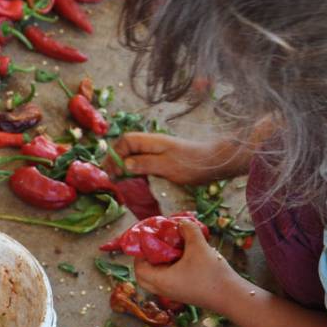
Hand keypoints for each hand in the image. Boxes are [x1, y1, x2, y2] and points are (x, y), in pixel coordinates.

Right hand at [111, 133, 247, 184]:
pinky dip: (137, 173)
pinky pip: (144, 165)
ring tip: (121, 183)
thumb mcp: (167, 166)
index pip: (125, 141)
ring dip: (126, 168)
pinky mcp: (164, 162)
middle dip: (117, 162)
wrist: (214, 163)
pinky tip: (137, 184)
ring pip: (135, 157)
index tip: (112, 172)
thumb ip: (145, 164)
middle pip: (127, 148)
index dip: (115, 154)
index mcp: (151, 141)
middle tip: (113, 179)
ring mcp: (158, 153)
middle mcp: (152, 145)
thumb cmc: (192, 164)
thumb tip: (124, 165)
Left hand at [135, 220, 242, 310]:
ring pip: (156, 278)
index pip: (139, 267)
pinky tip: (184, 257)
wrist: (231, 297)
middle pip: (144, 275)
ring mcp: (174, 293)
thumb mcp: (198, 246)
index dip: (140, 252)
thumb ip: (188, 229)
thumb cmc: (211, 273)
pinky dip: (169, 268)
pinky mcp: (184, 294)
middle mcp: (164, 289)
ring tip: (171, 249)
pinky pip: (168, 280)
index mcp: (161, 280)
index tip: (150, 238)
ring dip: (159, 264)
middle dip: (146, 259)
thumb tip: (181, 222)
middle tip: (156, 244)